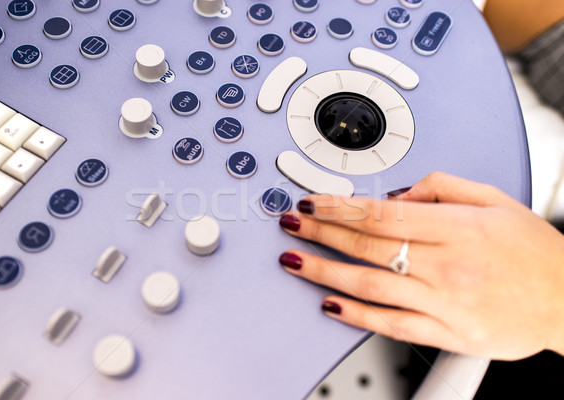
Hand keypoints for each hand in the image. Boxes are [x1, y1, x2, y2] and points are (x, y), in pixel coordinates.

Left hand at [278, 172, 563, 359]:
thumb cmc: (534, 251)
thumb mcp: (493, 200)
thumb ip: (441, 188)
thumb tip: (395, 196)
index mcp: (456, 228)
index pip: (379, 214)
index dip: (338, 208)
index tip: (312, 203)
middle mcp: (446, 265)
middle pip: (366, 246)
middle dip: (320, 233)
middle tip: (292, 224)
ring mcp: (444, 302)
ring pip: (370, 285)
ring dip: (324, 271)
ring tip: (294, 261)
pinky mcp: (447, 332)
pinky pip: (392, 324)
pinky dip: (356, 315)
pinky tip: (329, 304)